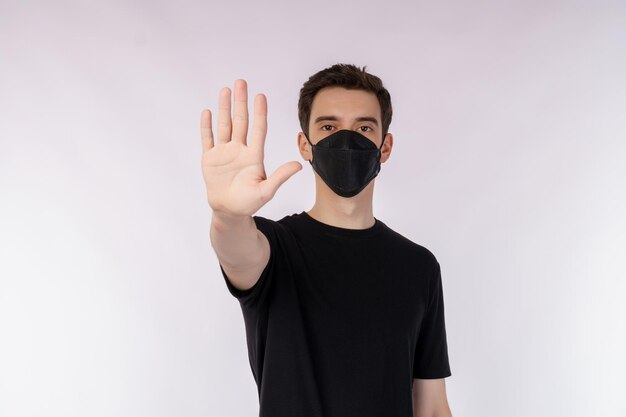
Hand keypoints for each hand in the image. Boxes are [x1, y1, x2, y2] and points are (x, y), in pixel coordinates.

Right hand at [200, 79, 301, 216]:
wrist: (229, 211)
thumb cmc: (249, 203)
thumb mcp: (266, 190)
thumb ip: (280, 177)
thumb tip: (299, 166)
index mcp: (254, 156)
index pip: (258, 129)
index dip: (259, 112)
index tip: (260, 96)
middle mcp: (240, 150)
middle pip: (241, 121)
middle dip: (241, 102)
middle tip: (241, 82)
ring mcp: (224, 153)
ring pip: (224, 125)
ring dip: (224, 108)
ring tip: (225, 90)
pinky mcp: (210, 158)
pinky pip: (208, 139)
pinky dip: (207, 126)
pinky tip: (208, 112)